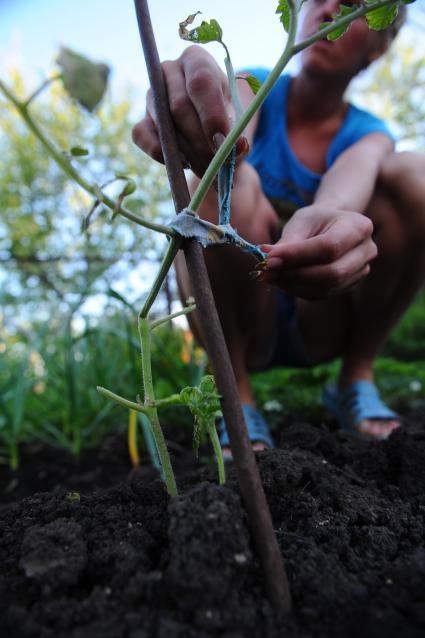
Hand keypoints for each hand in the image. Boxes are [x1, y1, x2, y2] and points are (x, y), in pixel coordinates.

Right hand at [132, 45, 248, 177]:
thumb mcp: (238, 123)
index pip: (201, 80)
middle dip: (199, 139)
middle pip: (180, 106)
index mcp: (197, 61)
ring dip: (186, 151)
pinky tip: (183, 163)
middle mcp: (170, 71)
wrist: (210, 133)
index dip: (211, 113)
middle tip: (215, 161)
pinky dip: (161, 153)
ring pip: (164, 124)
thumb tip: (238, 145)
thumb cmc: (226, 121)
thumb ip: (238, 134)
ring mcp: (151, 95)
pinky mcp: (141, 120)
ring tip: (207, 166)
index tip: (222, 141)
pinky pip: (142, 136)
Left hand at [260, 205, 376, 299]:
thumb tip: (268, 257)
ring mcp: (361, 271)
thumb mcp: (302, 221)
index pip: (329, 247)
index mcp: (359, 227)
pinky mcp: (349, 285)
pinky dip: (298, 290)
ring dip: (293, 285)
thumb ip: (289, 241)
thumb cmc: (316, 220)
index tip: (269, 258)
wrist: (332, 226)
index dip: (298, 256)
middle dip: (294, 274)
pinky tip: (282, 281)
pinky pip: (321, 294)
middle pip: (331, 273)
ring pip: (325, 287)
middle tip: (266, 271)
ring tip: (270, 276)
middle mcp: (366, 250)